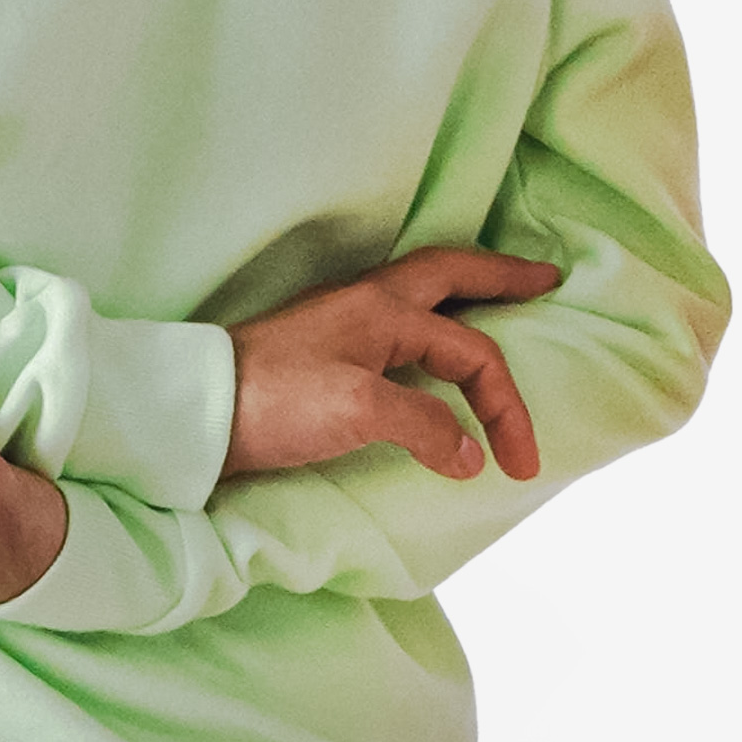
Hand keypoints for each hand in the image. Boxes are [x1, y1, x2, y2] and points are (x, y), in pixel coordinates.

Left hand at [223, 248, 566, 482]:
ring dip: (467, 295)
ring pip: (424, 296)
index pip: (472, 351)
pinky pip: (400, 326)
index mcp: (384, 309)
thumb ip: (425, 425)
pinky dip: (433, 328)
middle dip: (502, 278)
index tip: (517, 465)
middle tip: (546, 280)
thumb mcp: (358, 412)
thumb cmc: (275, 403)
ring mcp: (344, 324)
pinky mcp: (325, 353)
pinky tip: (432, 350)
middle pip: (451, 276)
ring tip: (499, 300)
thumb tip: (470, 454)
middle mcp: (368, 304)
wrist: (195, 413)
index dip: (506, 407)